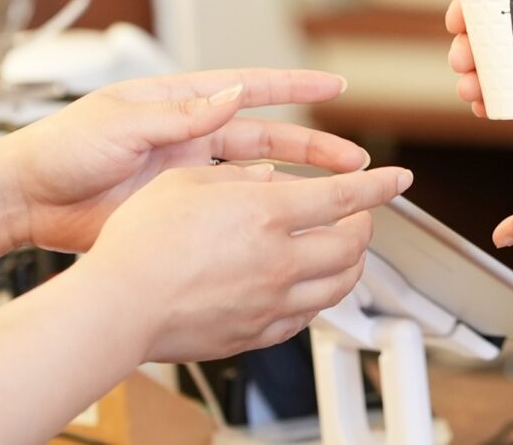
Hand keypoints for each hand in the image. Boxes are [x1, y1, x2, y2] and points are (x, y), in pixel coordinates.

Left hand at [0, 68, 366, 252]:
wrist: (23, 202)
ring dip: (293, 180)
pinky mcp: (174, 207)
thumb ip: (180, 113)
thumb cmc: (59, 150)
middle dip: (313, 145)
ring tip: (332, 191)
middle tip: (352, 159)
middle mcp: (189, 134)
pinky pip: (228, 208)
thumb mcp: (121, 123)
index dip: (296, 84)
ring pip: (256, 175)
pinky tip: (278, 215)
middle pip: (267, 135)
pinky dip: (257, 210)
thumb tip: (233, 95)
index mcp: (179, 102)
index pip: (250, 87)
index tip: (336, 84)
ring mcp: (185, 173)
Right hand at [80, 162, 410, 362]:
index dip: (380, 186)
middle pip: (353, 246)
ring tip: (342, 252)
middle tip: (359, 217)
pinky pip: (307, 318)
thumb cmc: (139, 244)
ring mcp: (270, 301)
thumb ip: (240, 178)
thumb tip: (272, 179)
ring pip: (339, 286)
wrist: (114, 308)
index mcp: (269, 214)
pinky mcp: (255, 333)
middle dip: (366, 227)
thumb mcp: (190, 182)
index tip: (399, 179)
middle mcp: (279, 260)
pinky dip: (318, 298)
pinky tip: (307, 288)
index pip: (348, 197)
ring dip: (350, 265)